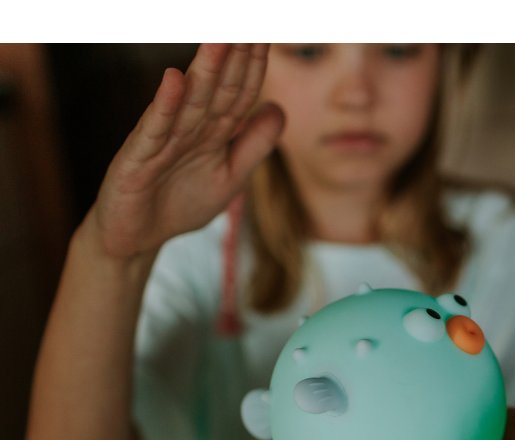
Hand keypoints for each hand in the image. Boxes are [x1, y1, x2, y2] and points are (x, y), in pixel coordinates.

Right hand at [84, 43, 283, 261]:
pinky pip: (155, 130)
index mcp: (211, 132)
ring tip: (220, 40)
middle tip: (246, 25)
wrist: (135, 238)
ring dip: (205, 72)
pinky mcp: (138, 159)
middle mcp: (188, 129)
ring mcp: (161, 140)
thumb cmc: (179, 203)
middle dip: (234, 58)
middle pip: (216, 89)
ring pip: (189, 102)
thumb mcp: (230, 177)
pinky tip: (174, 80)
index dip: (254, 67)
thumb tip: (278, 108)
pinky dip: (165, 106)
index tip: (267, 36)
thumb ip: (253, 145)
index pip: (238, 94)